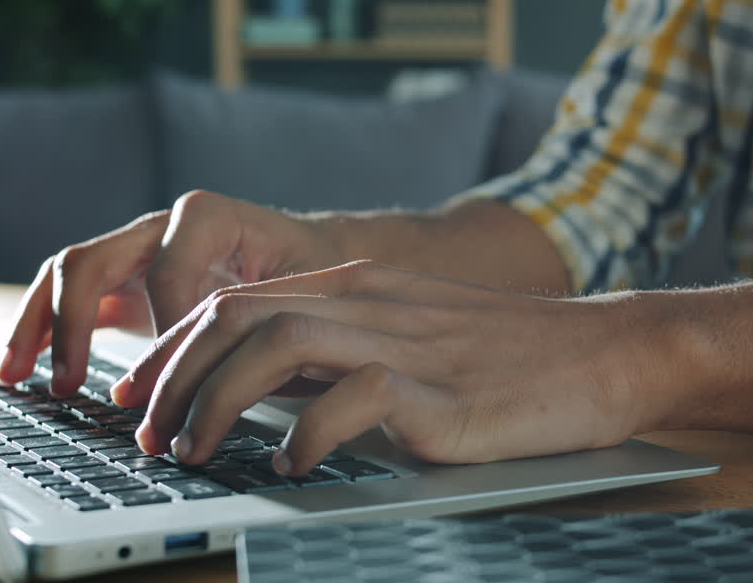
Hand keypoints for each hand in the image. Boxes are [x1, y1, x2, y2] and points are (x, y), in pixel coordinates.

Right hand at [0, 190, 346, 395]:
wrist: (314, 260)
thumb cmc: (312, 275)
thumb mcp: (299, 289)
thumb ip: (255, 314)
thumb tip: (214, 368)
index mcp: (207, 216)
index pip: (164, 271)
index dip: (163, 327)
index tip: (173, 375)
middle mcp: (160, 227)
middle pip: (89, 261)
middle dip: (68, 324)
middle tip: (64, 382)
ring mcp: (136, 252)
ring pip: (66, 277)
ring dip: (34, 327)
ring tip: (12, 377)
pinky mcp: (124, 283)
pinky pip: (71, 300)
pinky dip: (37, 332)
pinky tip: (8, 370)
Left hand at [121, 261, 677, 474]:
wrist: (609, 353)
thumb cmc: (515, 357)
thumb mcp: (415, 337)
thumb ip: (344, 352)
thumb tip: (265, 393)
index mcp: (361, 285)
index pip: (238, 300)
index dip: (175, 349)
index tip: (143, 398)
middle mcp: (372, 302)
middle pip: (238, 315)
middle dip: (175, 376)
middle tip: (149, 435)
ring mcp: (406, 341)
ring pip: (276, 343)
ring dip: (217, 401)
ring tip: (197, 453)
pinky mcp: (441, 391)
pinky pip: (351, 400)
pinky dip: (305, 435)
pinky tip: (294, 466)